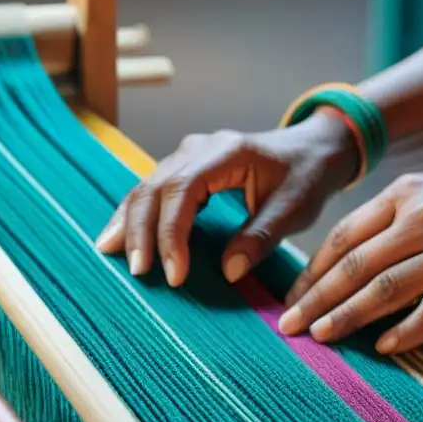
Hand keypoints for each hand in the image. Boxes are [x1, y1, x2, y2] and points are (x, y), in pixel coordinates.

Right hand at [96, 112, 357, 286]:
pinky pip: (153, 190)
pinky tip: (119, 235)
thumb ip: (262, 238)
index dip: (172, 234)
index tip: (175, 273)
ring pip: (146, 187)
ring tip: (108, 252)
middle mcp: (199, 148)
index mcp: (226, 152)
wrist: (314, 148)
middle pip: (155, 187)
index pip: (183, 191)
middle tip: (138, 272)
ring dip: (128, 221)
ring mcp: (188, 154)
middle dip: (141, 231)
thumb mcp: (294, 209)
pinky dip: (136, 214)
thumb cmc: (307, 176)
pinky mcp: (186, 168)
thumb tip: (229, 272)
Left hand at [278, 169, 422, 353]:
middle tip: (288, 325)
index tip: (294, 294)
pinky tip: (382, 348)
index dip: (314, 269)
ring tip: (320, 337)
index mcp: (408, 194)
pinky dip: (402, 333)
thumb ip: (398, 218)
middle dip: (315, 298)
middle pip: (353, 265)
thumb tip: (355, 256)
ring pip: (382, 290)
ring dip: (345, 317)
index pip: (345, 235)